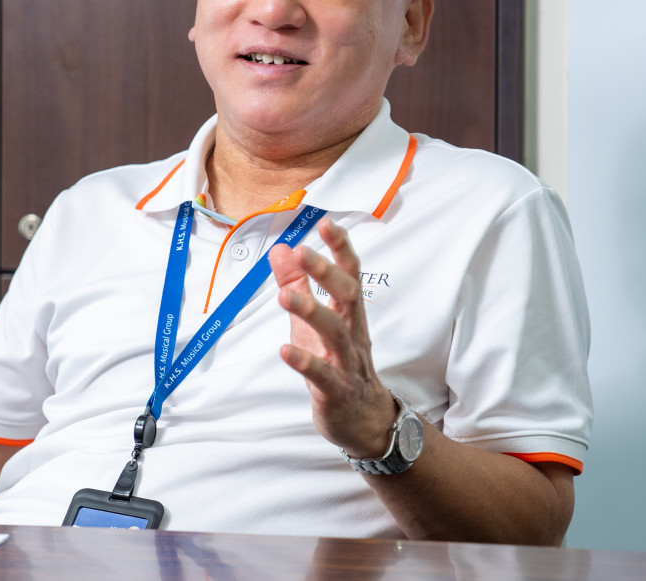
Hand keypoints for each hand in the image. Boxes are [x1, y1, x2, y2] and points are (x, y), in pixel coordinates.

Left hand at [269, 219, 396, 458]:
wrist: (365, 421)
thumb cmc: (338, 364)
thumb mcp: (315, 322)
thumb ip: (298, 285)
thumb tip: (280, 248)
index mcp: (349, 314)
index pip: (349, 275)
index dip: (340, 249)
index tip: (327, 223)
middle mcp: (353, 334)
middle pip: (347, 298)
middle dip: (326, 273)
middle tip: (302, 251)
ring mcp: (346, 363)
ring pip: (334, 334)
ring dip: (311, 313)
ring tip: (285, 297)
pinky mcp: (336, 391)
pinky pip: (322, 376)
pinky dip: (305, 362)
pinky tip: (284, 350)